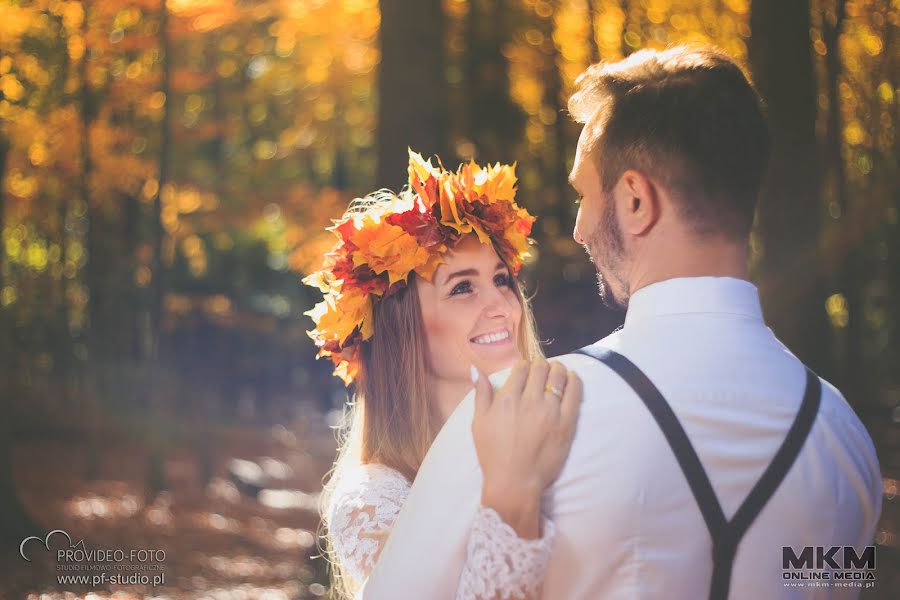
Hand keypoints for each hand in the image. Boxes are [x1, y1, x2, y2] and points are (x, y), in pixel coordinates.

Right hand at [471, 359, 581, 537]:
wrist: (514, 483)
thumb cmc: (493, 454)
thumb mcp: (479, 423)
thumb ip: (481, 394)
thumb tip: (477, 370)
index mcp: (507, 398)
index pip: (521, 367)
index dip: (525, 366)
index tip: (526, 370)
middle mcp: (529, 401)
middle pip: (541, 368)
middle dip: (541, 365)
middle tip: (542, 370)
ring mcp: (550, 411)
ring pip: (558, 376)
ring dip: (558, 369)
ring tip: (558, 371)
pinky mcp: (566, 423)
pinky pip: (575, 393)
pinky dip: (574, 381)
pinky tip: (572, 379)